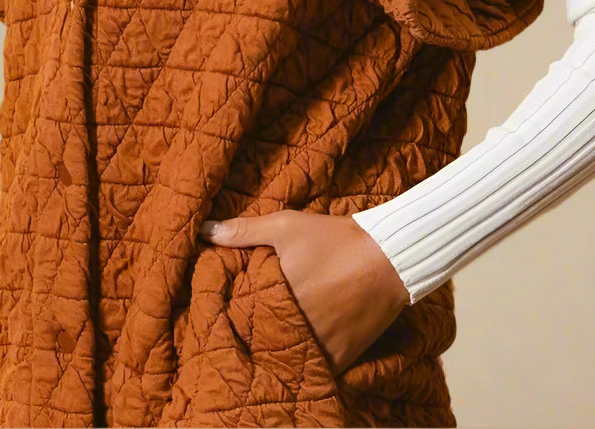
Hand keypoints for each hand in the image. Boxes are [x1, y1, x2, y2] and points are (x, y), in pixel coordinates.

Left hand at [199, 210, 409, 375]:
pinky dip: (307, 363)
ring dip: (279, 351)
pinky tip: (299, 352)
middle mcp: (295, 330)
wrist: (388, 257)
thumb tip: (205, 231)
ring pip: (288, 358)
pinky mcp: (340, 359)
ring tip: (270, 342)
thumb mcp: (287, 227)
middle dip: (255, 336)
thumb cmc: (334, 239)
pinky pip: (316, 369)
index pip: (240, 320)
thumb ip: (245, 231)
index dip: (232, 318)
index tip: (223, 315)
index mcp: (276, 300)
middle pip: (263, 342)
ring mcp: (319, 348)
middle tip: (248, 329)